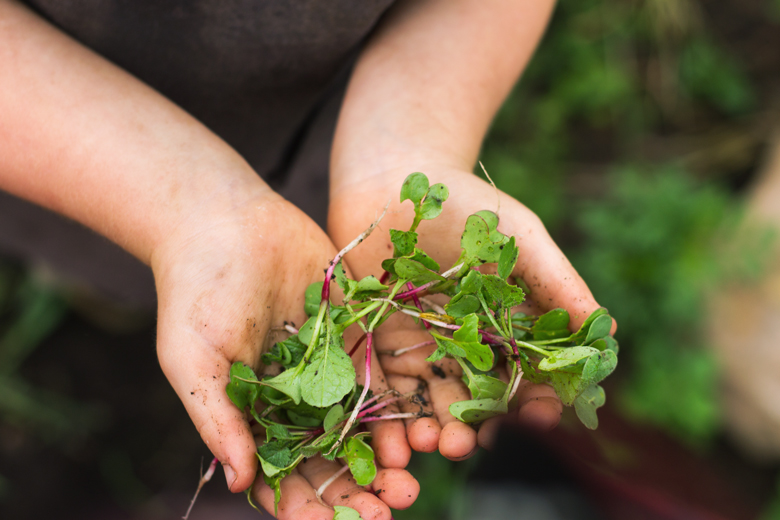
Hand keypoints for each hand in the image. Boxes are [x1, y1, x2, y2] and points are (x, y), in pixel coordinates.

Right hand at [151, 192, 416, 518]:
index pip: (284, 474)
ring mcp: (326, 363)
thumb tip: (239, 482)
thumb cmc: (194, 292)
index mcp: (253, 413)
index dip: (308, 505)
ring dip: (386, 455)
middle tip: (390, 511)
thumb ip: (218, 420)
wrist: (224, 221)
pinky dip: (399, 404)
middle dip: (358, 489)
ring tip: (408, 481)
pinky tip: (418, 429)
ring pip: (362, 422)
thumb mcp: (194, 361)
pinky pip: (381, 372)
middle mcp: (294, 395)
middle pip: (332, 456)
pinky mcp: (351, 328)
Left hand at [329, 165, 606, 457]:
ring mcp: (420, 345)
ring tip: (432, 446)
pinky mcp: (377, 340)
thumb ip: (558, 283)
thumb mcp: (519, 237)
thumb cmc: (464, 202)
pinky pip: (384, 383)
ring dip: (432, 429)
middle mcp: (464, 344)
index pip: (526, 374)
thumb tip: (609, 332)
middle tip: (468, 445)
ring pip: (429, 398)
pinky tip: (393, 438)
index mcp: (504, 326)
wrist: (392, 177)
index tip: (539, 416)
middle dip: (474, 426)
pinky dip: (388, 415)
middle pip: (475, 397)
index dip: (535, 398)